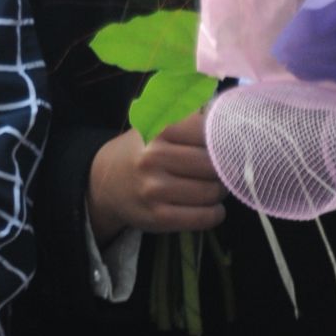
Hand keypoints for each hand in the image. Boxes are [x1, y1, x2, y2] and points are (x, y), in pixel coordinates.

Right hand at [87, 114, 225, 245]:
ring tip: (215, 186)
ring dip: (221, 191)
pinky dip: (215, 213)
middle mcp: (154, 157)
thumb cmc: (141, 150)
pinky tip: (211, 206)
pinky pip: (204, 217)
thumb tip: (230, 118)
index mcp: (158, 129)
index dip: (224, 140)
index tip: (228, 145)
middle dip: (225, 169)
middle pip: (213, 165)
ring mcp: (155, 189)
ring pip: (211, 192)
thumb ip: (190, 120)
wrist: (105, 182)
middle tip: (225, 170)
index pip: (208, 133)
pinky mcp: (158, 217)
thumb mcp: (157, 125)